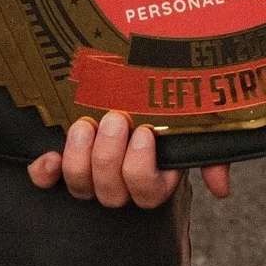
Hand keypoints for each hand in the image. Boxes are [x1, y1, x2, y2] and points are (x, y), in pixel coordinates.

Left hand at [29, 111, 230, 206]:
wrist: (136, 71)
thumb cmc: (168, 99)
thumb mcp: (194, 119)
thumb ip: (210, 151)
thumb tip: (220, 188)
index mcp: (156, 175)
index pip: (147, 193)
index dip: (141, 169)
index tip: (145, 132)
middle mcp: (121, 181)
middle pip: (111, 194)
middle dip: (110, 157)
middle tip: (115, 119)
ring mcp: (90, 173)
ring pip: (81, 187)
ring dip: (81, 157)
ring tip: (86, 124)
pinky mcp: (61, 160)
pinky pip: (47, 180)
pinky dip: (45, 171)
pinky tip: (49, 156)